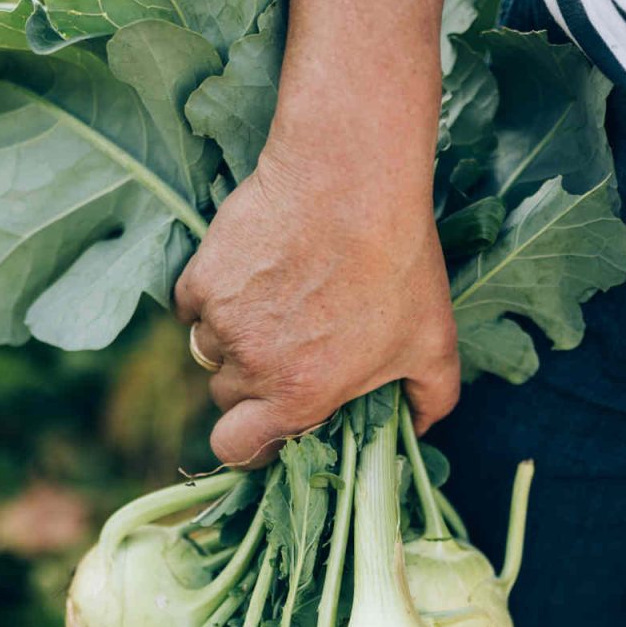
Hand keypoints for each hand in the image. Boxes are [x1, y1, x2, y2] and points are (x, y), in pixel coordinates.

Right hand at [174, 142, 458, 464]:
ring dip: (232, 335)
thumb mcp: (434, 340)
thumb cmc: (398, 261)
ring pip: (208, 348)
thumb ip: (433, 398)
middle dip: (251, 381)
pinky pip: (192, 303)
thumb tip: (422, 430)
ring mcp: (220, 320)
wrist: (350, 177)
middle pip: (226, 396)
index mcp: (300, 395)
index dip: (247, 443)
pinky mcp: (201, 276)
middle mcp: (252, 366)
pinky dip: (212, 293)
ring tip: (277, 298)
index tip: (264, 424)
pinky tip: (253, 270)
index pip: (236, 449)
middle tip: (288, 344)